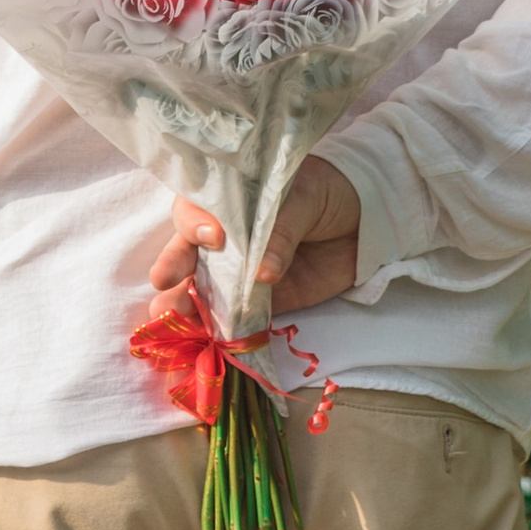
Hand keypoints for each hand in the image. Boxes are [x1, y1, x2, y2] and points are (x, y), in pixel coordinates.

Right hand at [149, 153, 362, 318]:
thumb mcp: (303, 197)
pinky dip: (218, 328)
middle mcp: (223, 235)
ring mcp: (238, 270)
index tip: (214, 237)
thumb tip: (262, 274)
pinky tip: (201, 336)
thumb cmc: (327, 193)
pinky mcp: (260, 300)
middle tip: (164, 283)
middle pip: (187, 250)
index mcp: (228, 198)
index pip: (197, 207)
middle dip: (173, 266)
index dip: (196, 222)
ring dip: (182, 302)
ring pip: (201, 287)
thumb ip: (281, 231)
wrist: (366, 222)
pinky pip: (234, 316)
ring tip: (165, 315)